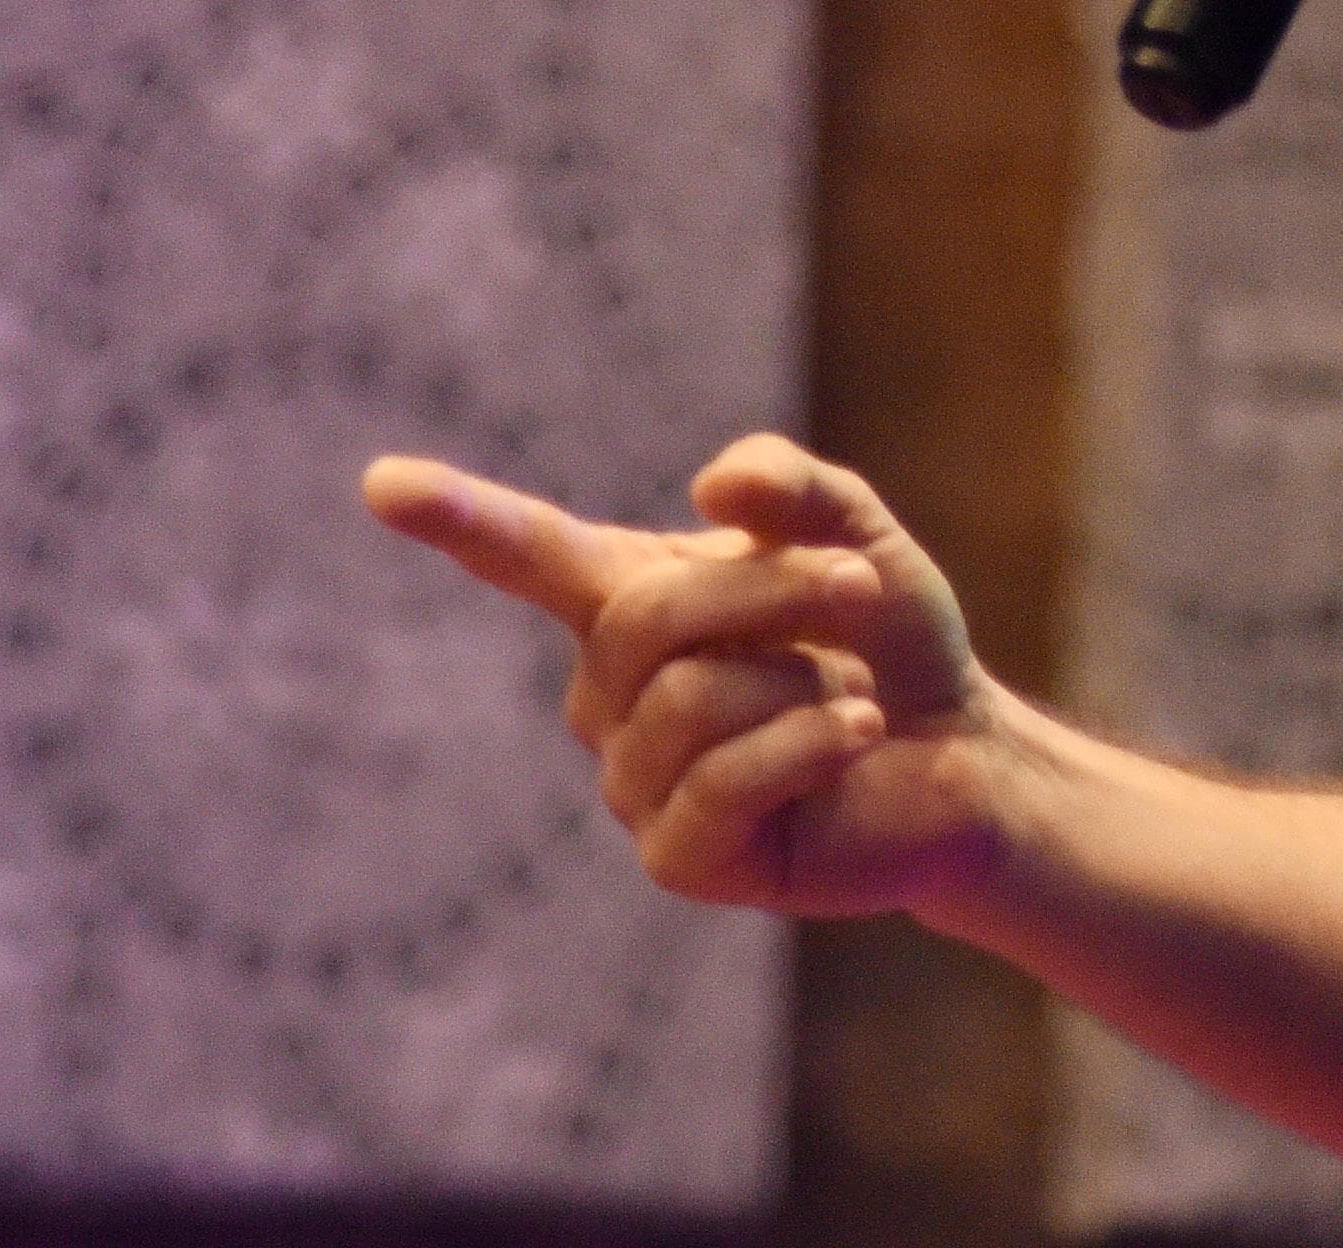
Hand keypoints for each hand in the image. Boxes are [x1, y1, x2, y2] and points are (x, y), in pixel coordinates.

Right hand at [362, 433, 1005, 920]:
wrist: (960, 754)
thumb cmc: (889, 639)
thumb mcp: (857, 533)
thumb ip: (790, 487)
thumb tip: (708, 489)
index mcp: (630, 601)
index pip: (526, 555)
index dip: (457, 516)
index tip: (382, 482)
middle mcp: (611, 695)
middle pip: (643, 618)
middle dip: (769, 589)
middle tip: (861, 584)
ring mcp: (635, 783)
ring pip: (688, 700)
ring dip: (801, 677)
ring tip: (848, 692)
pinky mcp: (678, 861)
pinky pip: (724, 781)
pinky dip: (812, 741)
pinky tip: (857, 732)